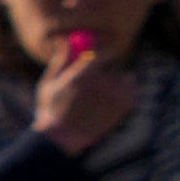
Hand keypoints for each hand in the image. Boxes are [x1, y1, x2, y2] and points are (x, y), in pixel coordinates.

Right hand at [37, 42, 141, 157]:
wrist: (63, 139)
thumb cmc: (51, 111)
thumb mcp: (49, 84)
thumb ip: (60, 61)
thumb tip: (65, 40)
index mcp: (83, 75)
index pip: (101, 53)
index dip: (101, 52)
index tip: (100, 55)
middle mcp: (103, 83)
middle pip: (112, 66)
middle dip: (105, 71)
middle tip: (96, 82)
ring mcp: (117, 94)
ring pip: (123, 78)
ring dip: (115, 82)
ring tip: (99, 98)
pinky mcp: (127, 104)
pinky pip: (130, 90)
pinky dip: (123, 93)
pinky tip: (107, 105)